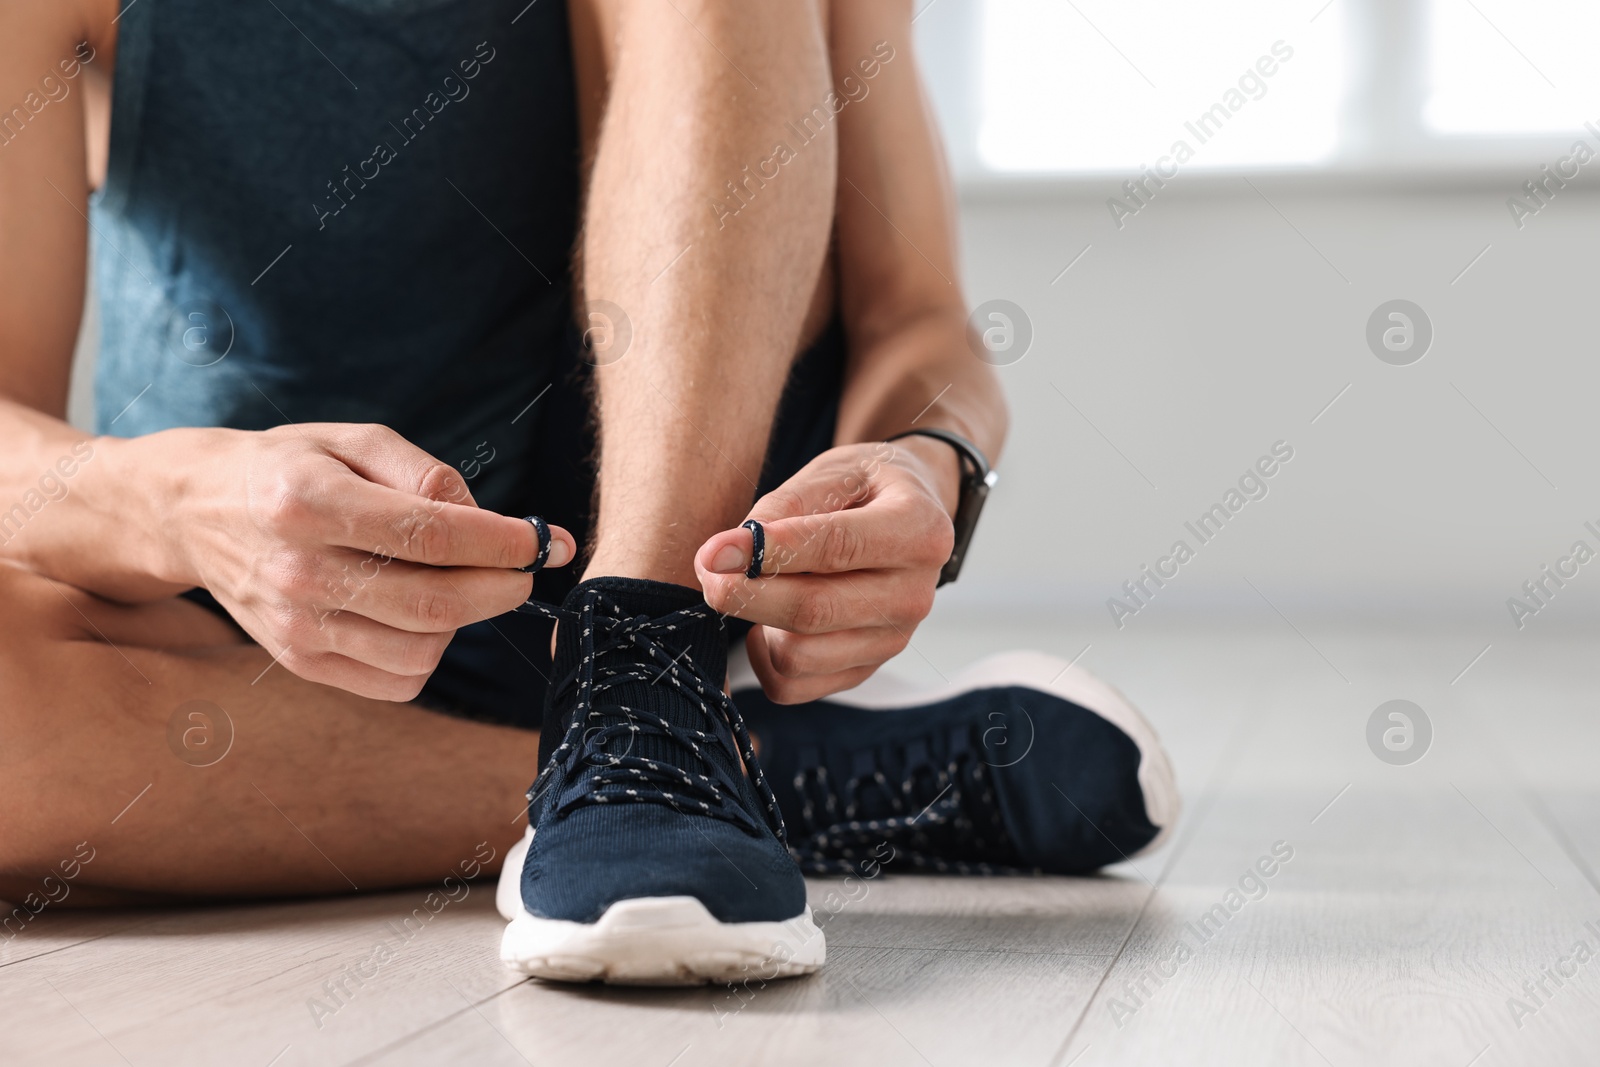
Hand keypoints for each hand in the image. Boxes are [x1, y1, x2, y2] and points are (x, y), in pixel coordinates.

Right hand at [162, 423, 573, 700]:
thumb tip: (493, 522)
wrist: (197, 512)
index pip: (429, 536)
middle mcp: (297, 570)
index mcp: (308, 501)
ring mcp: (294, 625)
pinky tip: (424, 616)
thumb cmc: (292, 468)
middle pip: (433, 604)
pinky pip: (396, 681)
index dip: (501, 544)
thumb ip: (426, 474)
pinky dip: (431, 654)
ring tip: (463, 584)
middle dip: (502, 589)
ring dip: (467, 621)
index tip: (544, 542)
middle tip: (526, 571)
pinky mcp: (298, 661)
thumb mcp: (353, 440)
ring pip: (421, 650)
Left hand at [694, 440, 955, 702]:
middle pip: (814, 611)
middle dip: (746, 593)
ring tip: (754, 586)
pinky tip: (767, 622)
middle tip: (707, 568)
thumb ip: (785, 505)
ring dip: (757, 622)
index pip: (836, 549)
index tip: (714, 551)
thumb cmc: (865, 489)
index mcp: (919, 531)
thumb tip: (728, 554)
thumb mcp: (834, 472)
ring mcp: (893, 641)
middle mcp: (914, 596)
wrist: (907, 520)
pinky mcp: (864, 671)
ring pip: (797, 655)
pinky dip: (763, 656)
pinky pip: (791, 685)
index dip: (768, 553)